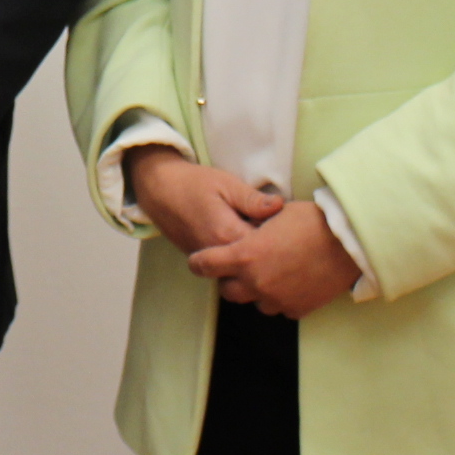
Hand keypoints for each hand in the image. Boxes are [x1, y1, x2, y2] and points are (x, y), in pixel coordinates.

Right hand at [125, 149, 286, 259]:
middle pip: (258, 264)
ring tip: (273, 241)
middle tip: (288, 235)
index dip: (284, 238)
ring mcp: (211, 263)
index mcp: (227, 234)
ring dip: (260, 259)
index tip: (294, 226)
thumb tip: (280, 206)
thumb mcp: (226, 183)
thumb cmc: (194, 183)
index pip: (267, 247)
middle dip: (275, 253)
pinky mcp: (207, 264)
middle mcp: (219, 254)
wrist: (160, 191)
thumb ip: (253, 199)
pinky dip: (246, 261)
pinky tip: (255, 245)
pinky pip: (233, 269)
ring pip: (245, 270)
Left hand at [188, 202, 362, 319]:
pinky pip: (280, 308)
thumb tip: (243, 227)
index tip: (201, 260)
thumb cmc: (312, 220)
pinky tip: (294, 281)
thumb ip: (253, 226)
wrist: (349, 243)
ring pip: (255, 302)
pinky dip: (282, 297)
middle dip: (230, 279)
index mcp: (245, 256)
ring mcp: (276, 299)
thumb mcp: (275, 214)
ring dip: (258, 290)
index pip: (205, 265)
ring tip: (274, 272)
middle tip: (242, 266)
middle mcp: (256, 282)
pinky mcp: (296, 309)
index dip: (200, 261)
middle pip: (227, 291)